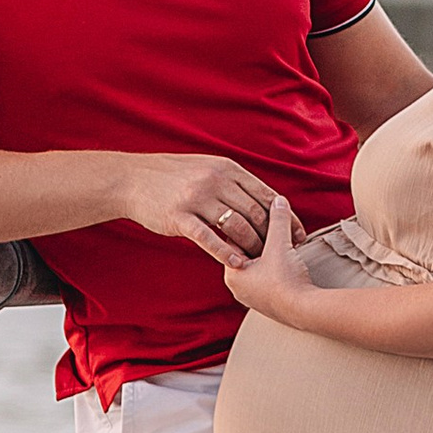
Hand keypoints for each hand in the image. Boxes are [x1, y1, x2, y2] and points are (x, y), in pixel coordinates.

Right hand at [114, 152, 284, 271]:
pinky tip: (237, 264)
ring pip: (236, 226)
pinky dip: (226, 252)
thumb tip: (262, 197)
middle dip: (274, 236)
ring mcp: (198, 198)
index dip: (286, 217)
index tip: (299, 234)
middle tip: (285, 254)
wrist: (133, 179)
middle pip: (256, 212)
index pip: (266, 194)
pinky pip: (208, 238)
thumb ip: (233, 181)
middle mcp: (216, 181)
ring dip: (252, 246)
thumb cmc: (172, 176)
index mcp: (227, 169)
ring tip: (260, 261)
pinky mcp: (180, 216)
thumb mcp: (207, 168)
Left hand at [222, 192, 321, 326]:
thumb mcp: (280, 243)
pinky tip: (289, 262)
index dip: (250, 225)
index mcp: (232, 273)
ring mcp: (252, 298)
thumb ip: (277, 220)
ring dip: (272, 254)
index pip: (234, 239)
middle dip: (263, 240)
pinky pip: (268, 279)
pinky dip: (277, 268)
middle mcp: (237, 287)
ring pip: (259, 266)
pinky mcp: (267, 303)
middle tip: (278, 230)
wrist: (305, 311)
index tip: (264, 218)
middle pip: (247, 253)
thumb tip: (278, 200)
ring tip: (286, 245)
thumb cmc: (286, 280)